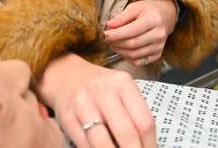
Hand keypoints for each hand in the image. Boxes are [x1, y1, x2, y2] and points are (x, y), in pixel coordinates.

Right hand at [37, 54, 155, 147]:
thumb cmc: (101, 88)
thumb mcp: (121, 90)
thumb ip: (135, 113)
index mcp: (122, 83)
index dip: (150, 145)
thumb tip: (146, 145)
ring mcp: (83, 104)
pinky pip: (85, 146)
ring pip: (103, 144)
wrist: (66, 76)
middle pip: (126, 134)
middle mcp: (102, 91)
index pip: (145, 122)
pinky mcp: (67, 119)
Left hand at [104, 0, 176, 66]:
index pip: (132, 31)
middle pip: (132, 44)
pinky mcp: (157, 55)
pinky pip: (139, 61)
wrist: (165, 16)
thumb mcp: (135, 7)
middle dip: (116, 43)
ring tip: (113, 43)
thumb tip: (109, 26)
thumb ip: (121, 17)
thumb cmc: (148, 10)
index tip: (105, 33)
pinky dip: (127, 58)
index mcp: (153, 20)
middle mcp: (158, 34)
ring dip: (119, 51)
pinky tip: (122, 50)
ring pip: (134, 55)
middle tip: (107, 38)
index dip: (116, 34)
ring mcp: (159, 46)